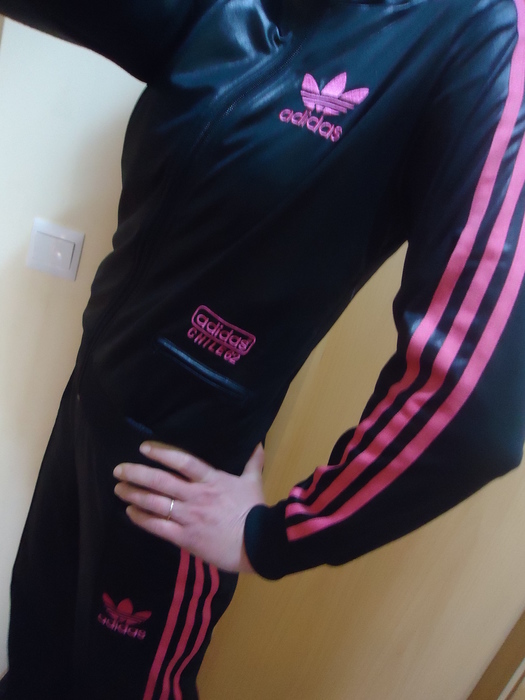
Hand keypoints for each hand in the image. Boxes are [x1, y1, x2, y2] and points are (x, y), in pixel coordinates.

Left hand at [113, 442, 265, 572]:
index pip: (182, 462)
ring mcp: (189, 517)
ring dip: (135, 495)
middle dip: (137, 474)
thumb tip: (258, 444)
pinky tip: (130, 513)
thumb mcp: (253, 482)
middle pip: (161, 481)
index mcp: (211, 480)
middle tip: (119, 469)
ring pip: (155, 503)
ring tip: (119, 489)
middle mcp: (196, 495)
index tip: (143, 448)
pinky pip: (159, 527)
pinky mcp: (186, 537)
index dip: (162, 453)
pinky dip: (143, 519)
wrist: (259, 543)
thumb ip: (252, 462)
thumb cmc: (255, 511)